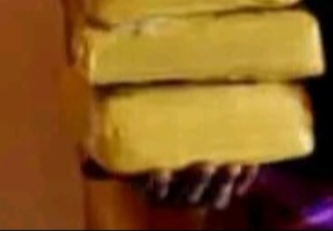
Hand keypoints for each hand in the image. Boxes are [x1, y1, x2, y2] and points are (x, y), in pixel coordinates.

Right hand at [80, 156, 256, 211]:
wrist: (189, 138)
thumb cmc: (154, 140)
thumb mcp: (131, 146)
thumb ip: (109, 150)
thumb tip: (82, 149)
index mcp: (153, 184)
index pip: (152, 190)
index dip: (156, 184)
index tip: (160, 171)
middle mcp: (178, 193)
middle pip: (187, 194)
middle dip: (197, 183)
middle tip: (204, 163)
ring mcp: (204, 191)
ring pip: (214, 195)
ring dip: (224, 183)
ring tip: (232, 164)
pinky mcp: (227, 184)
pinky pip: (237, 188)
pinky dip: (244, 179)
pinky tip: (250, 164)